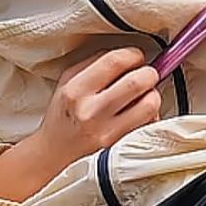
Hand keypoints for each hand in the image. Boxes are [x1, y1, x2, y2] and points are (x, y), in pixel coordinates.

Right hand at [0, 47, 161, 201]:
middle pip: (138, 81)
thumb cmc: (63, 115)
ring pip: (149, 104)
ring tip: (142, 94)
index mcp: (76, 90)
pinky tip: (137, 112)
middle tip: (145, 74)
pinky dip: (149, 115)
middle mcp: (92, 111)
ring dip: (152, 95)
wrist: (54, 151)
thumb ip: (95, 63)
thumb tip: (126, 54)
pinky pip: (147, 123)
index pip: (115, 61)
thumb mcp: (67, 81)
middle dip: (148, 73)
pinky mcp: (119, 144)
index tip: (136, 56)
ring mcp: (107, 131)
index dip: (133, 54)